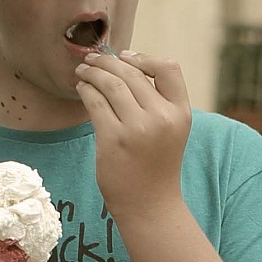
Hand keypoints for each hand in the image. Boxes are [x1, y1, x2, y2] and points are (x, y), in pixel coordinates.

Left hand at [74, 50, 192, 223]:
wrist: (150, 205)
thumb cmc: (156, 165)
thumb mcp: (171, 131)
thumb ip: (158, 103)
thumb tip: (125, 67)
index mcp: (181, 113)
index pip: (169, 68)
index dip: (144, 58)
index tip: (124, 56)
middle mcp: (162, 118)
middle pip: (132, 73)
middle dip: (107, 61)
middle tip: (92, 59)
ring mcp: (137, 129)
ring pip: (111, 83)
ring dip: (92, 72)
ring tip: (82, 71)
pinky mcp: (113, 140)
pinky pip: (95, 103)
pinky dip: (85, 90)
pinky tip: (81, 89)